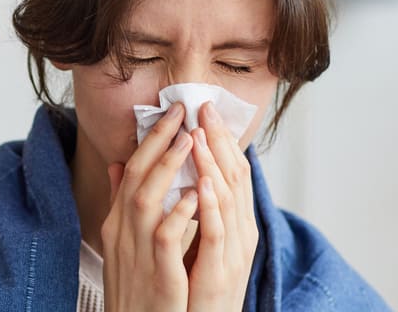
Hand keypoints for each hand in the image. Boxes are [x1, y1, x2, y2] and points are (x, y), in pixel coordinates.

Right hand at [101, 102, 199, 311]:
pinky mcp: (157, 275)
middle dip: (158, 141)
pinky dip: (179, 214)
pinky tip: (195, 194)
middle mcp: (122, 233)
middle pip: (136, 177)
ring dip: (168, 168)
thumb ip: (122, 203)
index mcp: (117, 224)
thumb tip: (118, 165)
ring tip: (189, 140)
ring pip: (146, 200)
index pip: (131, 171)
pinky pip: (165, 239)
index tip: (171, 112)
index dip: (150, 139)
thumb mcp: (122, 242)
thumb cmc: (135, 288)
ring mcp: (137, 253)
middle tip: (180, 111)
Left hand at [183, 101, 258, 310]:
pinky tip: (201, 183)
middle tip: (204, 110)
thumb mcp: (188, 242)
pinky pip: (217, 234)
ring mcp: (233, 253)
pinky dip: (211, 206)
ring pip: (228, 200)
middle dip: (219, 142)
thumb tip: (157, 170)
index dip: (219, 141)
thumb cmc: (193, 288)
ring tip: (199, 135)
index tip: (203, 111)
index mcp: (233, 224)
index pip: (230, 173)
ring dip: (213, 165)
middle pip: (235, 179)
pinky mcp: (221, 272)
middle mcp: (240, 233)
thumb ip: (179, 207)